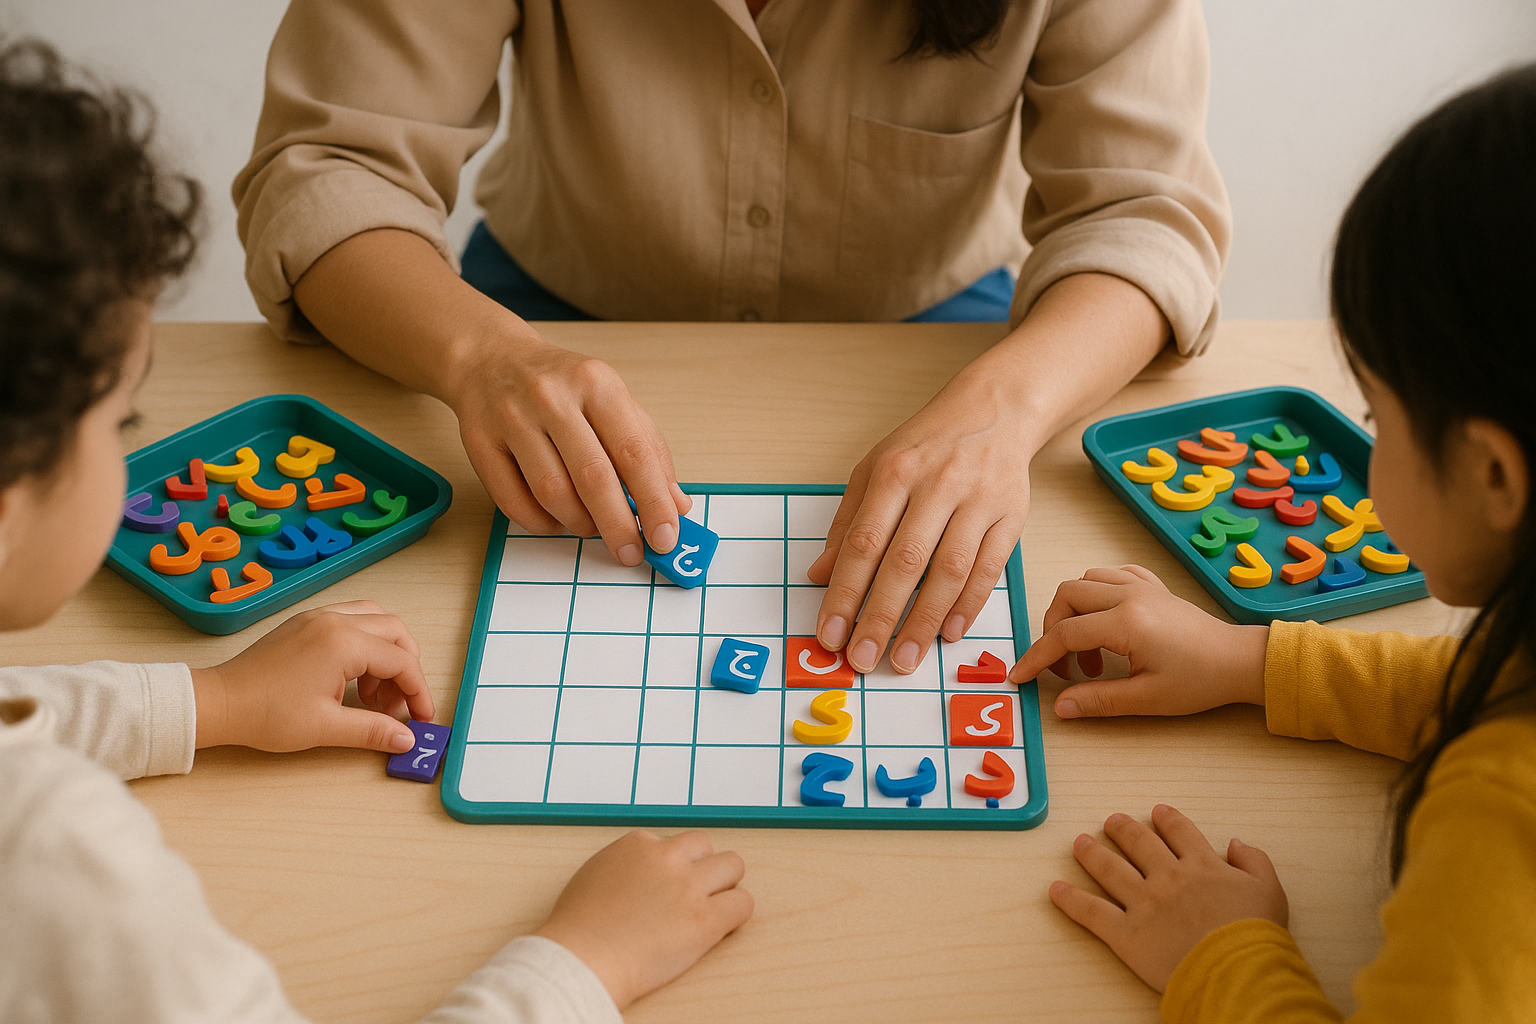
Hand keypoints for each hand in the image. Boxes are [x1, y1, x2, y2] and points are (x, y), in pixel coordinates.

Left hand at [190, 601, 433, 752]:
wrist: (219, 703)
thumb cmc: (265, 714)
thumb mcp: (325, 727)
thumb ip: (373, 730)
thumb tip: (406, 740)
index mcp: (342, 643)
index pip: (401, 661)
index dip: (418, 691)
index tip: (421, 718)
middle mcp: (334, 620)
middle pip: (395, 632)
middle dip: (407, 668)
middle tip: (399, 703)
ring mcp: (319, 617)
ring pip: (376, 620)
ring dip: (387, 652)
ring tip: (374, 692)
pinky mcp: (306, 622)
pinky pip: (352, 620)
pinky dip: (365, 644)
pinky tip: (352, 677)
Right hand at [452, 331, 690, 565]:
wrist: (492, 360)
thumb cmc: (564, 388)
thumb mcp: (614, 401)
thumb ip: (649, 450)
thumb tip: (676, 504)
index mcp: (596, 383)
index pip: (633, 451)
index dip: (653, 501)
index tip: (666, 537)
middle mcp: (552, 397)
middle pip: (592, 476)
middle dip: (618, 525)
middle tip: (631, 553)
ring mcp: (511, 419)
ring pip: (551, 493)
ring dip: (579, 524)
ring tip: (592, 528)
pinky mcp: (480, 443)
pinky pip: (513, 503)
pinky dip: (542, 524)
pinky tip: (557, 520)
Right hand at [534, 830, 751, 1009]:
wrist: (582, 958)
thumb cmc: (579, 927)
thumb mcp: (597, 873)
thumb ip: (628, 864)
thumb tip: (644, 872)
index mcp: (639, 844)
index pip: (675, 843)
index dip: (674, 867)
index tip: (667, 887)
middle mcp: (668, 858)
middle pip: (707, 846)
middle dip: (703, 868)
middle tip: (694, 895)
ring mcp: (689, 887)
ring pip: (733, 866)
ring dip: (725, 885)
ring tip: (710, 908)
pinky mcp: (705, 920)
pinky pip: (743, 904)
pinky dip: (735, 914)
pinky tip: (718, 928)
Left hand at [806, 358, 1030, 673]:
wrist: (995, 411)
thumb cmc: (927, 446)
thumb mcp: (874, 470)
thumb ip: (847, 523)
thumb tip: (818, 576)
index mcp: (895, 473)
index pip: (863, 543)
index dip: (845, 593)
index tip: (830, 634)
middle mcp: (937, 485)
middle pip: (905, 562)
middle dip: (880, 617)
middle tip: (862, 659)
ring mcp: (978, 501)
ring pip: (950, 570)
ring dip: (924, 620)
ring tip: (905, 659)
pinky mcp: (1011, 516)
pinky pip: (989, 569)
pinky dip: (968, 605)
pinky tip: (948, 634)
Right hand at [1007, 565, 1269, 718]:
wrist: (1239, 661)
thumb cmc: (1199, 680)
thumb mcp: (1147, 698)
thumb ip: (1098, 700)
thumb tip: (1061, 708)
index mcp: (1127, 622)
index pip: (1065, 634)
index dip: (1038, 657)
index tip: (1021, 675)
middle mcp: (1130, 595)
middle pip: (1067, 597)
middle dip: (1053, 629)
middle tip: (1065, 667)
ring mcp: (1142, 586)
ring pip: (1086, 580)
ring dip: (1073, 610)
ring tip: (1089, 650)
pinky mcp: (1153, 586)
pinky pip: (1112, 575)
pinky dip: (1097, 593)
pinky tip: (1106, 621)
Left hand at [1050, 805, 1288, 991]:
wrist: (1238, 969)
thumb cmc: (1257, 934)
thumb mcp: (1270, 891)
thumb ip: (1255, 861)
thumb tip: (1237, 843)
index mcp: (1201, 865)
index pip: (1179, 832)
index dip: (1167, 819)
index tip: (1157, 811)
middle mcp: (1168, 876)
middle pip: (1138, 843)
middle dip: (1122, 828)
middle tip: (1111, 820)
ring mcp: (1143, 903)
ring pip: (1110, 869)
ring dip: (1092, 853)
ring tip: (1080, 843)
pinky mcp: (1126, 933)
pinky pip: (1092, 912)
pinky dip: (1071, 900)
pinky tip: (1055, 890)